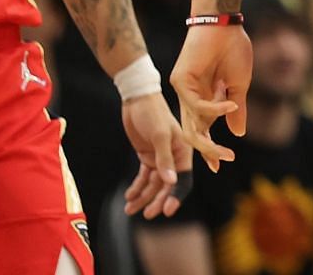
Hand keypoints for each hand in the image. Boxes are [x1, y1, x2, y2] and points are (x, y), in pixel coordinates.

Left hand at [121, 92, 191, 218]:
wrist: (137, 99)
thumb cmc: (152, 113)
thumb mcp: (159, 134)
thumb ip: (164, 158)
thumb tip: (170, 181)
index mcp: (183, 150)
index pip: (183, 179)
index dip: (176, 195)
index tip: (167, 211)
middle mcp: (174, 156)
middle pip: (167, 185)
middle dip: (157, 200)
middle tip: (147, 214)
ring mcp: (160, 157)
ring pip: (153, 183)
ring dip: (143, 197)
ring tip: (130, 209)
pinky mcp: (147, 155)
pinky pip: (144, 176)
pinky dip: (137, 187)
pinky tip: (129, 196)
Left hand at [169, 23, 251, 170]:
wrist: (224, 24)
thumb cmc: (234, 50)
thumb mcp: (239, 85)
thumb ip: (237, 110)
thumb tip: (239, 133)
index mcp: (205, 99)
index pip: (204, 130)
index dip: (211, 148)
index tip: (221, 165)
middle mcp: (191, 99)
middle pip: (195, 132)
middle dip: (209, 151)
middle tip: (225, 161)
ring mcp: (184, 91)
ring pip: (191, 125)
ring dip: (208, 142)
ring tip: (226, 152)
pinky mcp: (180, 82)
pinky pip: (196, 105)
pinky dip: (214, 109)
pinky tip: (229, 105)